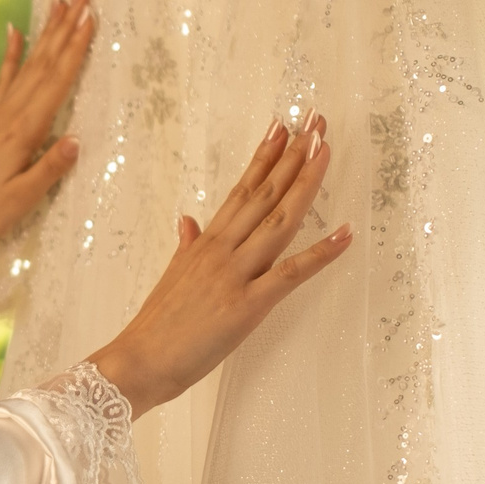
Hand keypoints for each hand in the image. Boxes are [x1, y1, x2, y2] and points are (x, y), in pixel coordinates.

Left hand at [0, 0, 94, 308]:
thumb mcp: (22, 198)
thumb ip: (50, 169)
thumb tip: (77, 141)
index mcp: (25, 131)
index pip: (57, 82)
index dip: (76, 49)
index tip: (91, 18)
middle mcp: (12, 114)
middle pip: (45, 62)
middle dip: (66, 27)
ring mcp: (0, 113)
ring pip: (29, 64)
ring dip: (47, 32)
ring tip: (60, 3)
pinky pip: (5, 78)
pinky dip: (11, 52)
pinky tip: (14, 30)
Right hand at [86, 115, 353, 414]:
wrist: (138, 361)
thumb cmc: (156, 326)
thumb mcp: (171, 276)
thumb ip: (185, 245)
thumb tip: (188, 221)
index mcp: (206, 242)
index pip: (241, 188)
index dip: (264, 156)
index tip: (282, 125)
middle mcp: (222, 250)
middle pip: (264, 193)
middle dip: (292, 155)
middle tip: (316, 122)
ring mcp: (235, 275)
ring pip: (279, 221)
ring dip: (305, 184)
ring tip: (325, 150)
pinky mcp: (247, 305)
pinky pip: (290, 274)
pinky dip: (321, 253)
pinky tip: (346, 232)